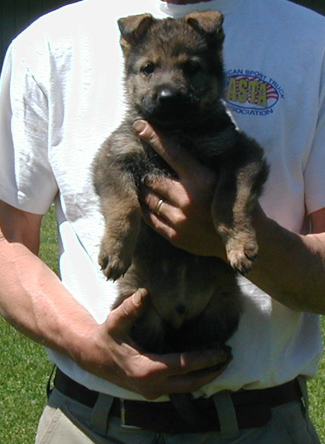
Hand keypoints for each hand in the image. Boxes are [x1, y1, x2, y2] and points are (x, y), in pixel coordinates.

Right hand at [76, 288, 229, 399]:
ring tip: (222, 360)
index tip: (223, 350)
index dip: (205, 358)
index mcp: (146, 369)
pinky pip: (179, 387)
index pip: (184, 365)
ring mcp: (152, 391)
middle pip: (191, 383)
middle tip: (229, 356)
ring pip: (187, 388)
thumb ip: (130, 308)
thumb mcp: (116, 321)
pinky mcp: (152, 391)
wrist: (93, 357)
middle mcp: (152, 386)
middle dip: (212, 371)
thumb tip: (144, 292)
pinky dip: (194, 378)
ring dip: (205, 376)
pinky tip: (203, 365)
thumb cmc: (107, 338)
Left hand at [134, 120, 225, 257]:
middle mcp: (188, 200)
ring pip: (149, 200)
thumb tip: (180, 145)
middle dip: (148, 174)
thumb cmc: (233, 204)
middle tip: (147, 170)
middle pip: (154, 179)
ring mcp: (180, 221)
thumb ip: (202, 166)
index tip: (139, 126)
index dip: (155, 138)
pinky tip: (148, 205)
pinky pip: (151, 220)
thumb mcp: (223, 178)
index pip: (173, 153)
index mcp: (202, 180)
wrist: (242, 240)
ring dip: (145, 192)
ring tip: (147, 187)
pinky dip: (147, 210)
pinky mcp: (175, 237)